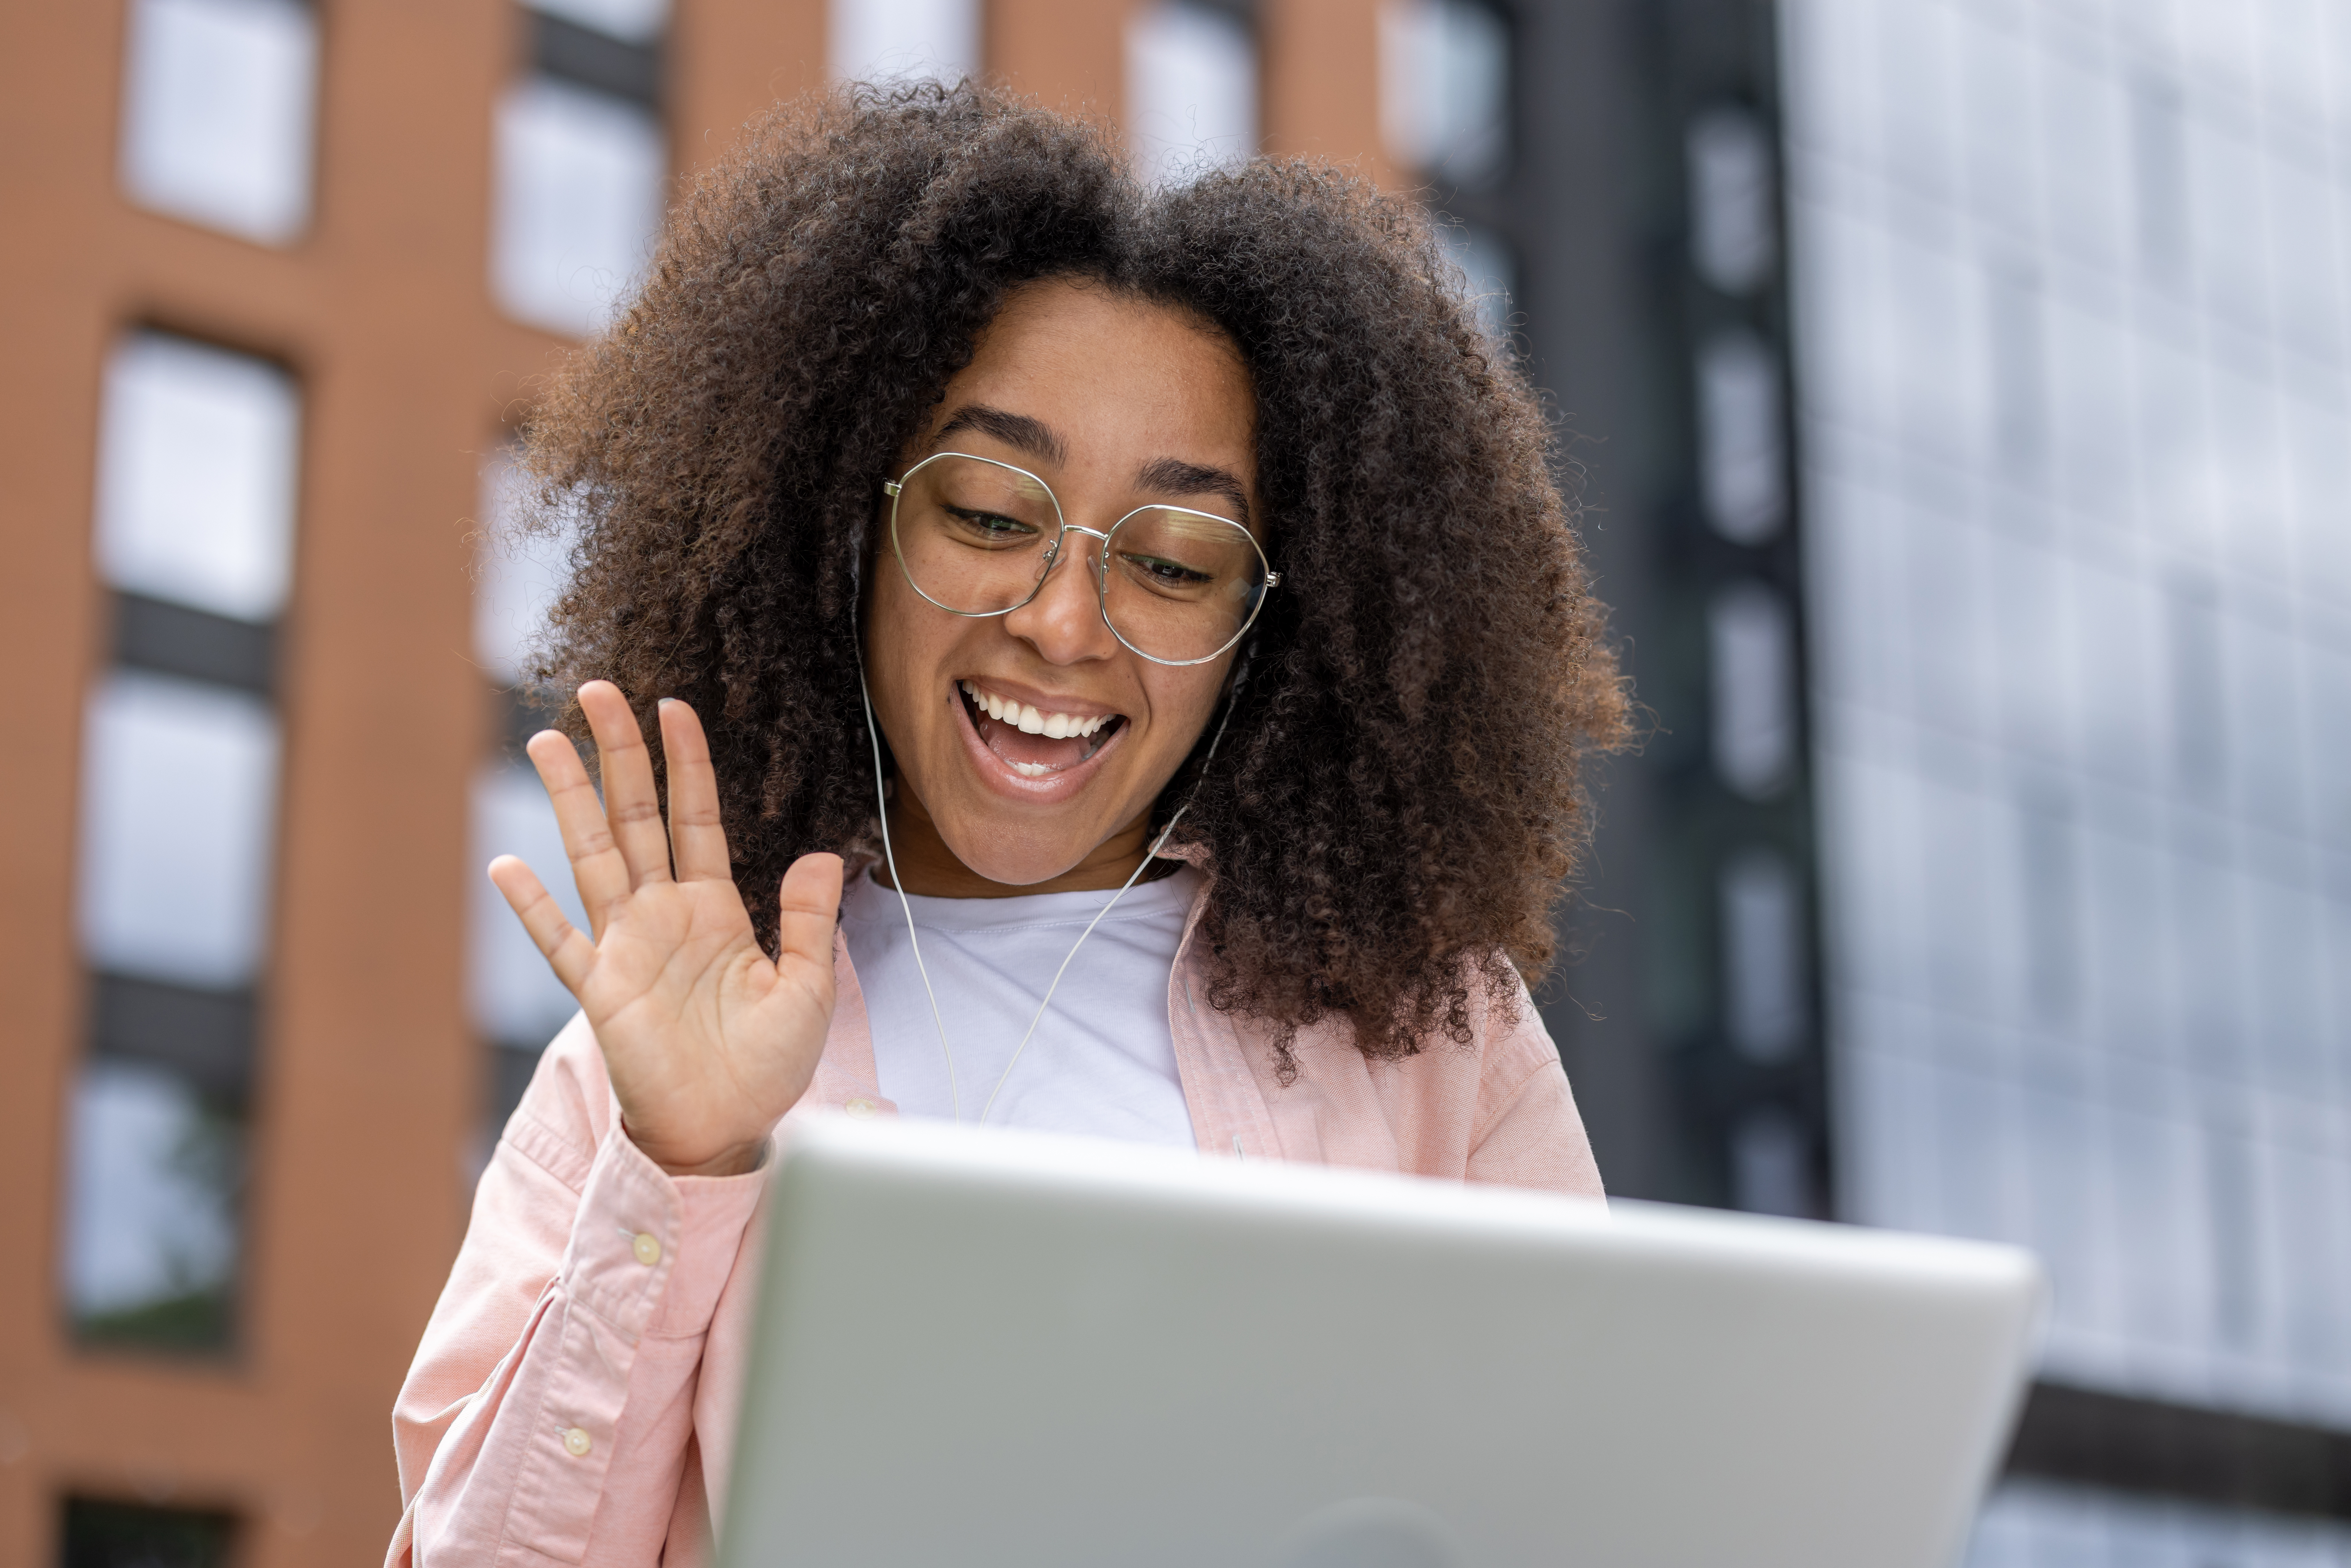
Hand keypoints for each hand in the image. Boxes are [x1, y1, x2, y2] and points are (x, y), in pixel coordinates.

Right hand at [488, 681, 842, 1176]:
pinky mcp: (601, 991)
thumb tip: (820, 854)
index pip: (696, 816)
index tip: (674, 706)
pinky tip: (507, 866)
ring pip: (593, 855)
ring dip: (571, 800)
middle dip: (619, 754)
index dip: (686, 762)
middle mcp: (664, 915)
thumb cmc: (767, 1066)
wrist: (730, 1128)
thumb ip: (811, 920)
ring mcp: (627, 947)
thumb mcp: (809, 987)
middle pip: (636, 815)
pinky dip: (533, 907)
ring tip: (548, 740)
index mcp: (715, 909)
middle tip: (598, 690)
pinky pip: (560, 941)